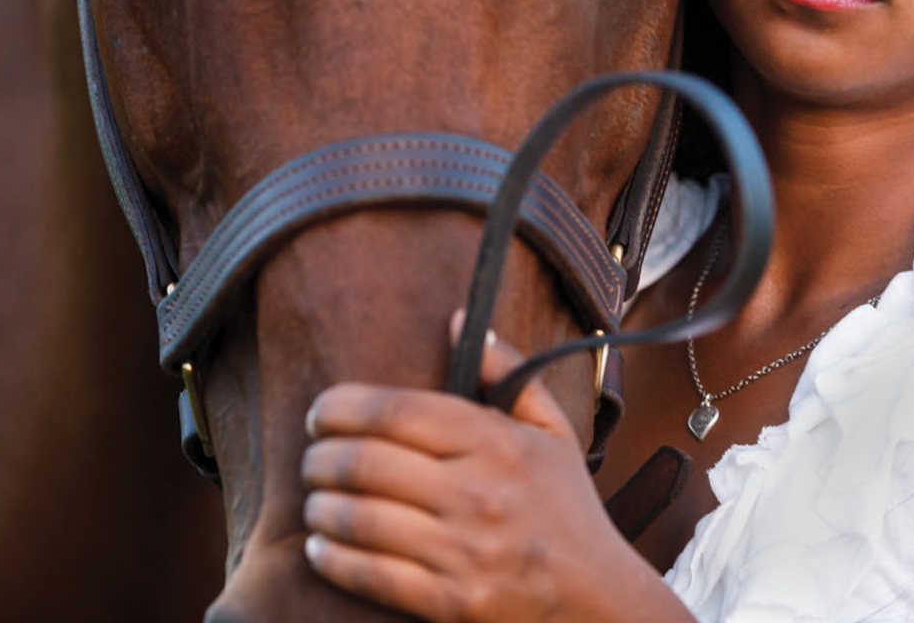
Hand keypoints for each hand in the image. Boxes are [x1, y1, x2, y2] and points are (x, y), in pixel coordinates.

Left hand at [300, 314, 685, 622]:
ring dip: (319, 508)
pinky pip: (370, 575)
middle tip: (312, 460)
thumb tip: (459, 319)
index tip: (321, 413)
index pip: (394, 410)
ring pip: (359, 519)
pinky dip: (332, 559)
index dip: (340, 407)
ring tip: (315, 502)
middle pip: (364, 462)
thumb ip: (508, 371)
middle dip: (320, 459)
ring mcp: (464, 551)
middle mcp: (478, 493)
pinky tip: (321, 547)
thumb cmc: (567, 508)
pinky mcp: (452, 602)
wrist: (600, 600)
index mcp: (496, 442)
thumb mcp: (551, 431)